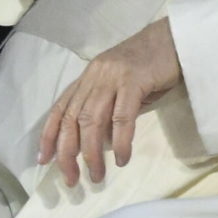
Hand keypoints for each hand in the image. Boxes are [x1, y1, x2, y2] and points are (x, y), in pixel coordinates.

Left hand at [38, 18, 183, 186]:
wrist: (174, 38)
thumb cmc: (149, 65)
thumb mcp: (119, 85)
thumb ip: (105, 107)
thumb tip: (95, 142)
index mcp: (87, 78)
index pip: (60, 109)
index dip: (48, 136)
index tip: (43, 160)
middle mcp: (94, 76)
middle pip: (72, 119)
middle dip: (67, 153)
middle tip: (71, 179)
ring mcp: (112, 77)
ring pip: (92, 120)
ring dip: (92, 153)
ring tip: (97, 175)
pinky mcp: (134, 80)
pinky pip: (121, 116)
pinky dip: (119, 140)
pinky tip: (121, 158)